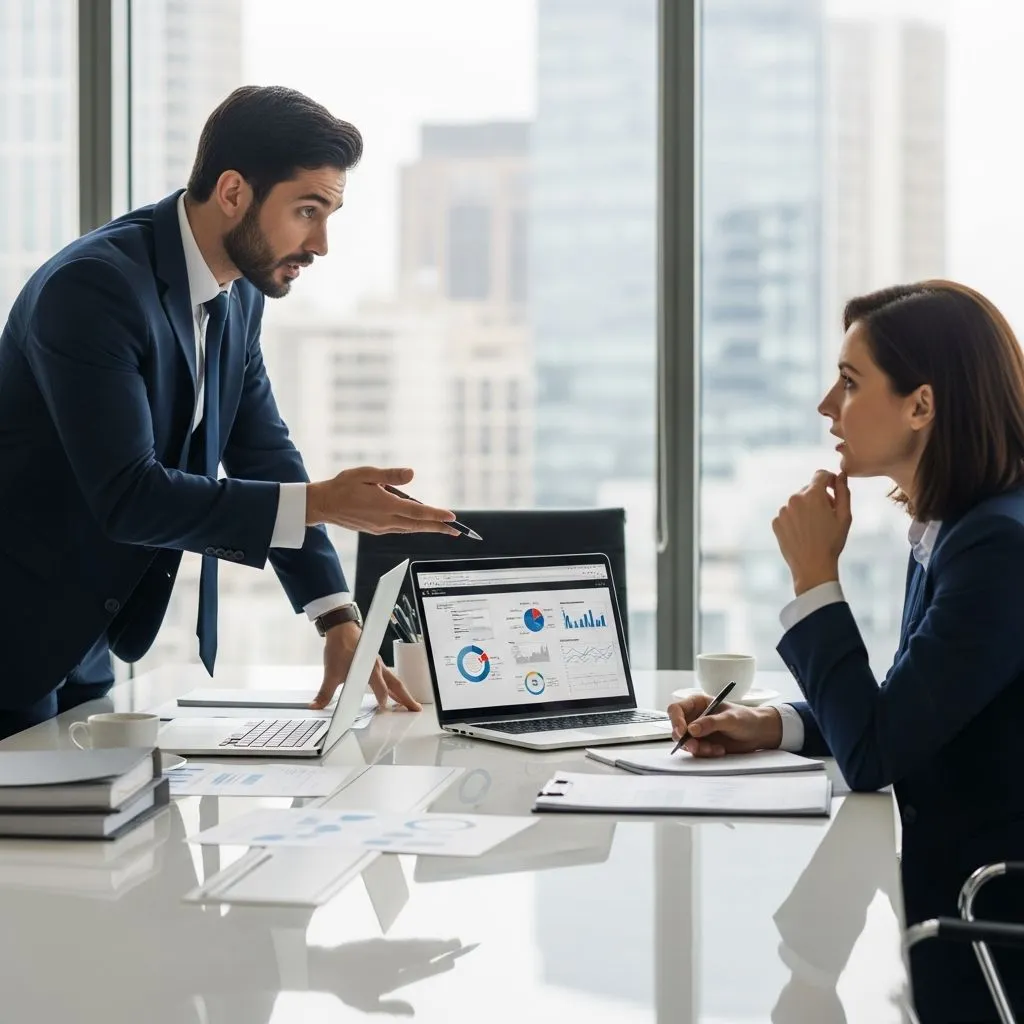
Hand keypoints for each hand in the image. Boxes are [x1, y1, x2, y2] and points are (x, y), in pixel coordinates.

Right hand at [306, 466, 458, 535]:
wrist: (322, 505)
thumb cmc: (342, 486)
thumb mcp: (367, 474)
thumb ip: (391, 475)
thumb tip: (412, 474)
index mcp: (386, 505)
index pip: (418, 511)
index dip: (437, 515)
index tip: (452, 517)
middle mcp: (386, 520)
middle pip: (418, 525)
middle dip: (439, 527)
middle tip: (457, 530)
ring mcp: (381, 527)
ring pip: (410, 529)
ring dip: (427, 528)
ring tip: (442, 528)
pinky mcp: (375, 530)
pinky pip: (400, 529)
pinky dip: (413, 527)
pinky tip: (418, 524)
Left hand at [310, 620, 420, 710]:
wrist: (341, 628)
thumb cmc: (340, 646)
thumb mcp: (331, 673)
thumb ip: (325, 693)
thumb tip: (316, 705)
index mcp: (370, 671)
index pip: (382, 689)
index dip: (384, 701)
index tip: (384, 711)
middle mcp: (377, 667)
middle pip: (396, 685)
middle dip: (407, 698)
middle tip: (415, 708)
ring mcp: (378, 664)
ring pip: (394, 680)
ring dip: (402, 692)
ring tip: (407, 703)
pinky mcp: (375, 661)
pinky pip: (389, 675)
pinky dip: (393, 685)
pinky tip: (391, 690)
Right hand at [667, 692, 782, 756]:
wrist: (758, 733)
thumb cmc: (746, 719)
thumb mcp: (730, 719)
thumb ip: (711, 723)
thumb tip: (692, 729)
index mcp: (697, 703)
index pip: (676, 710)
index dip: (676, 721)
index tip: (683, 733)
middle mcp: (694, 717)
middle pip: (677, 728)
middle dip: (686, 740)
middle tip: (697, 747)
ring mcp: (698, 732)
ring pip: (686, 743)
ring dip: (698, 748)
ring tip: (715, 749)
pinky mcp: (703, 744)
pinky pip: (696, 751)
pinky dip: (706, 753)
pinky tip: (719, 750)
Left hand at [771, 470, 851, 594]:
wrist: (812, 566)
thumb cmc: (832, 542)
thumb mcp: (844, 516)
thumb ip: (843, 491)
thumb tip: (841, 475)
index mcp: (813, 495)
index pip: (820, 474)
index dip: (830, 480)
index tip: (834, 489)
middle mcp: (794, 498)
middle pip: (809, 489)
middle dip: (819, 498)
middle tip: (827, 516)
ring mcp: (783, 511)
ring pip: (797, 502)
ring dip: (806, 509)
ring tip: (814, 528)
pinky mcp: (776, 522)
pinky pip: (788, 514)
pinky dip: (795, 520)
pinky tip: (803, 534)